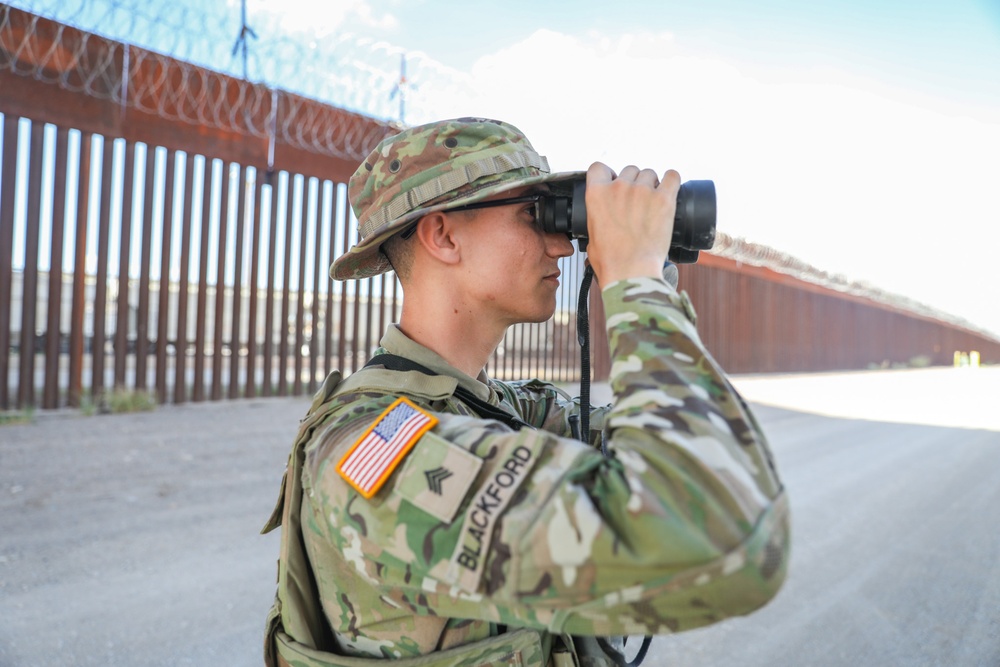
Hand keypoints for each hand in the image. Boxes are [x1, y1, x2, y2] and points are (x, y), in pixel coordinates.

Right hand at [584, 162, 679, 285]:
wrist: (631, 271)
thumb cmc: (611, 260)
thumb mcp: (591, 235)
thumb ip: (596, 217)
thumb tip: (602, 219)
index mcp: (597, 194)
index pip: (599, 167)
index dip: (608, 175)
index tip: (613, 183)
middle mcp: (619, 187)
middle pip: (628, 170)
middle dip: (633, 182)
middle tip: (637, 201)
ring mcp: (643, 191)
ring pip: (649, 173)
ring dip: (652, 184)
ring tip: (653, 201)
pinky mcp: (664, 199)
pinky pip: (672, 176)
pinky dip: (672, 180)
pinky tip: (670, 187)